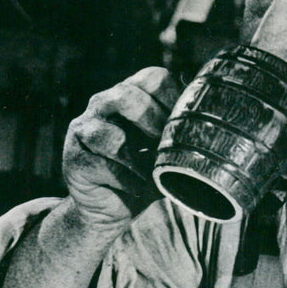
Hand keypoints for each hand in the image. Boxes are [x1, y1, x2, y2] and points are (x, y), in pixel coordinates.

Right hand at [62, 67, 179, 226]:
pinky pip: (101, 166)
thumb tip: (212, 123)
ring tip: (151, 173)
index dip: (173, 100)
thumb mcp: (167, 153)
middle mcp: (102, 105)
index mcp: (128, 94)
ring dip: (137, 159)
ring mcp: (83, 130)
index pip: (152, 77)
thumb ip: (182, 135)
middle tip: (164, 145)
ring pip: (107, 134)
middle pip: (125, 95)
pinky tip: (136, 188)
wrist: (112, 209)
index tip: (183, 127)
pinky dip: (126, 180)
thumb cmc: (145, 175)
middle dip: (152, 120)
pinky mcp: (74, 159)